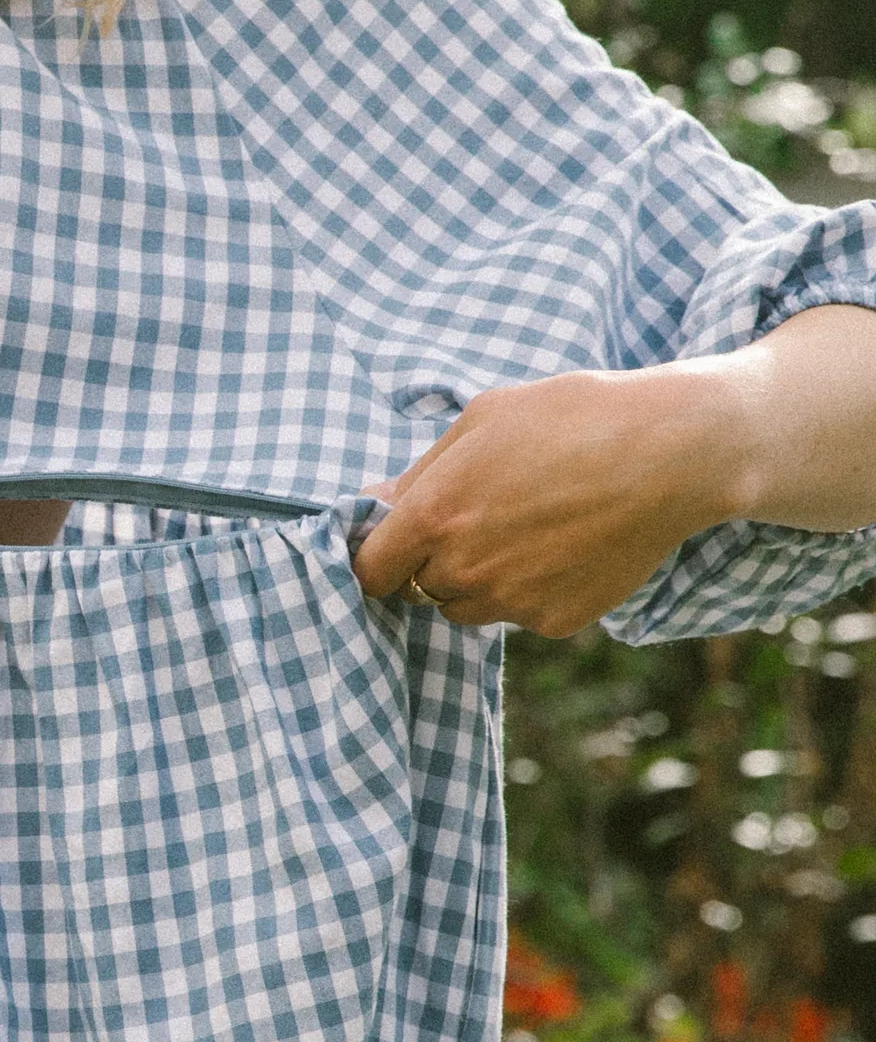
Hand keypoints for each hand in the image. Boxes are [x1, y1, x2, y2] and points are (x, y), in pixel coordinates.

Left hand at [351, 363, 758, 635]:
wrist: (672, 453)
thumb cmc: (572, 418)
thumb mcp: (482, 420)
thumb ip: (418, 473)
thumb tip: (373, 503)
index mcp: (432, 517)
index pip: (369, 571)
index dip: (378, 556)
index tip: (393, 544)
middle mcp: (464, 570)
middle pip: (419, 589)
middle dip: (435, 560)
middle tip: (485, 516)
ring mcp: (510, 603)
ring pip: (467, 607)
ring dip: (480, 580)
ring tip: (530, 527)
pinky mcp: (554, 623)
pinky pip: (519, 614)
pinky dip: (532, 590)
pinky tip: (566, 545)